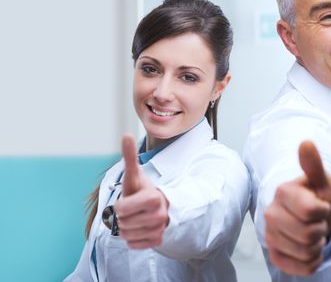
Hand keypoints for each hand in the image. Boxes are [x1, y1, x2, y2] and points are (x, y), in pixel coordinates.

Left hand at [114, 134, 168, 248]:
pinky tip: (140, 227)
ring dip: (127, 227)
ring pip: (126, 235)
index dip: (121, 204)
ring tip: (136, 217)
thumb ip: (130, 156)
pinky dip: (133, 238)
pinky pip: (133, 244)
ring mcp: (160, 229)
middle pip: (123, 223)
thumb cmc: (142, 190)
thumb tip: (126, 135)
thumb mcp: (134, 175)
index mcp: (154, 198)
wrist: (160, 205)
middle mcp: (160, 215)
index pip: (122, 209)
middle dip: (124, 216)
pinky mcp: (157, 241)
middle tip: (134, 208)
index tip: (131, 198)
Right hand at [264, 140, 330, 275]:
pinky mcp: (274, 255)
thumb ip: (313, 164)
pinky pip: (300, 268)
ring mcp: (270, 235)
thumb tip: (306, 143)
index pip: (311, 211)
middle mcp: (271, 213)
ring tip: (313, 234)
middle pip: (308, 235)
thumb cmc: (318, 197)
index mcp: (282, 192)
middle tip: (317, 222)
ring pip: (306, 253)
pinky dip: (312, 262)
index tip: (321, 205)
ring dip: (318, 246)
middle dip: (321, 230)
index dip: (323, 211)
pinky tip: (309, 249)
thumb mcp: (321, 181)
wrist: (313, 218)